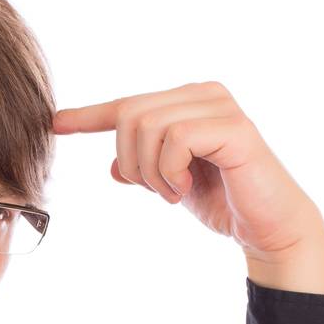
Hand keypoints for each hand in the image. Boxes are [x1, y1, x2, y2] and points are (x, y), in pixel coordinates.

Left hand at [52, 81, 323, 262]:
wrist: (268, 229)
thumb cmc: (225, 203)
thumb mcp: (172, 186)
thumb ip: (145, 170)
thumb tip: (114, 168)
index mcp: (187, 102)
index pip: (127, 104)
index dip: (88, 116)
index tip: (54, 124)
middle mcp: (204, 94)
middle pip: (130, 114)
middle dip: (131, 161)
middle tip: (157, 190)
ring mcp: (220, 106)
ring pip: (147, 125)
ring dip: (151, 171)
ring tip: (174, 192)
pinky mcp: (234, 128)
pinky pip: (175, 138)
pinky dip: (170, 172)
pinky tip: (185, 189)